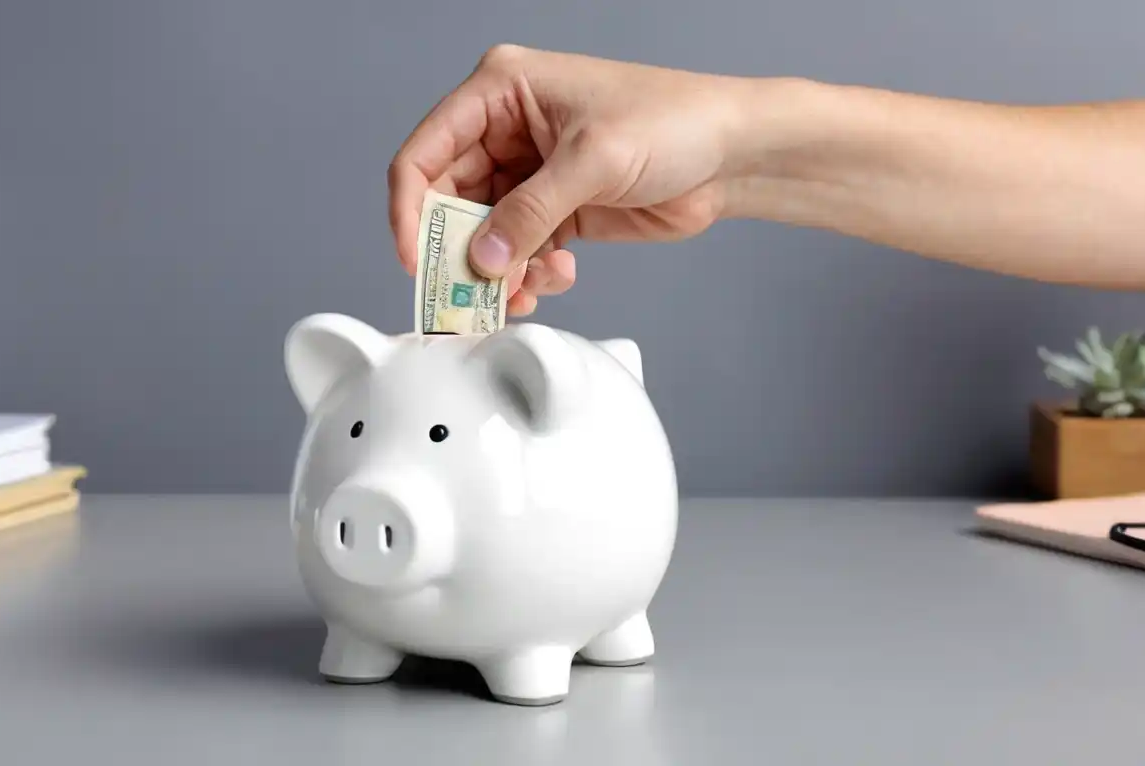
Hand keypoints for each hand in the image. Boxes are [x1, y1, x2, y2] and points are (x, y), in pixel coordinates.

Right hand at [388, 45, 750, 314]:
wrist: (733, 154)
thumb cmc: (675, 122)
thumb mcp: (594, 161)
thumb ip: (530, 213)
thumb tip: (482, 259)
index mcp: (501, 90)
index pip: (427, 151)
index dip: (411, 209)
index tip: (417, 260)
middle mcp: (506, 128)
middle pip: (449, 200)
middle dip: (458, 251)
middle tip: (466, 296)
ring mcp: (530, 171)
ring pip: (483, 233)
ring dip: (496, 270)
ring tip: (521, 292)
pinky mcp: (555, 208)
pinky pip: (518, 249)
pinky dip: (526, 273)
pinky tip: (555, 277)